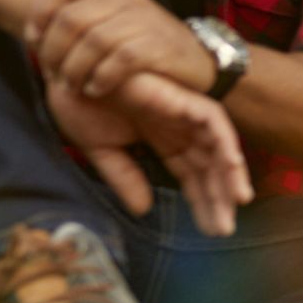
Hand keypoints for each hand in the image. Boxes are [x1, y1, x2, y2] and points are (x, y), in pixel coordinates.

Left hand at [26, 0, 215, 98]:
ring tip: (73, 86)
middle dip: (53, 52)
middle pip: (70, 17)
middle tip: (53, 75)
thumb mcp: (116, 19)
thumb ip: (82, 18)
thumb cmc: (148, 46)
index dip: (39, 10)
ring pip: (92, 40)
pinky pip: (119, 59)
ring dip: (74, 69)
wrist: (201, 62)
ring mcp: (145, 20)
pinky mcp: (159, 46)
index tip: (34, 40)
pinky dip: (101, 77)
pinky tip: (96, 89)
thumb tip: (34, 34)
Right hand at [46, 71, 253, 234]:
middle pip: (209, 168)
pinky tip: (232, 168)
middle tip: (223, 229)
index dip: (203, 202)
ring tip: (235, 205)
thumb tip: (143, 210)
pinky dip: (225, 143)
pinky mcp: (183, 98)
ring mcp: (183, 113)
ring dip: (229, 176)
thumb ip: (124, 177)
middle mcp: (179, 128)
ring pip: (218, 148)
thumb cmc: (81, 102)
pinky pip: (214, 121)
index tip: (212, 228)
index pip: (192, 177)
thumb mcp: (102, 149)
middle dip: (218, 198)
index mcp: (163, 140)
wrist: (68, 72)